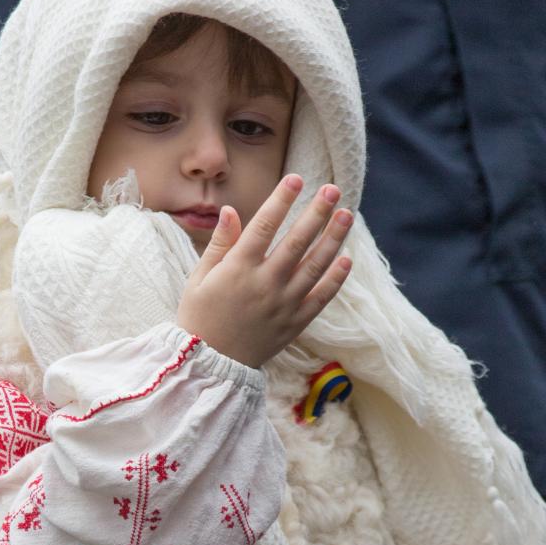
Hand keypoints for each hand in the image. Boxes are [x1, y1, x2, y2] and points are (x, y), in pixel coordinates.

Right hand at [176, 175, 352, 366]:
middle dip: (317, 212)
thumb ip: (220, 245)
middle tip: (333, 190)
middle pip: (298, 240)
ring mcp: (284, 304)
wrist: (210, 366)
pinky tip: (346, 259)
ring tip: (346, 216)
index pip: (265, 225)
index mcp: (238, 269)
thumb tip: (231, 211)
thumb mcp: (199, 279)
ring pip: (315, 265)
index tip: (296, 178)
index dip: (282, 199)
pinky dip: (335, 278)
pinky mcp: (295, 323)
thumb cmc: (199, 318)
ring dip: (333, 238)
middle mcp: (265, 283)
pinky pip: (321, 297)